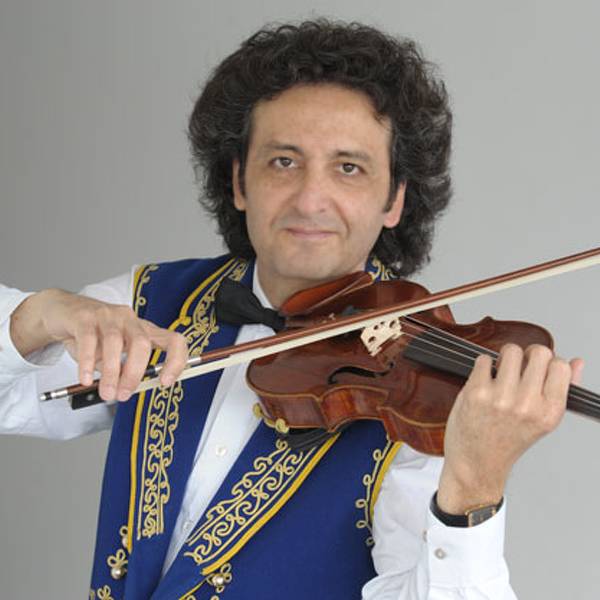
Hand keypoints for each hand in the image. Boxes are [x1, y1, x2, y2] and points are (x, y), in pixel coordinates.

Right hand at [11, 289, 187, 401]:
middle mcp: (130, 320)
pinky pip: (88, 340)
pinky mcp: (85, 316)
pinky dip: (88, 362)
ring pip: (115, 343)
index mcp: (144, 330)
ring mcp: (108, 315)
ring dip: (112, 372)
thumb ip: (121, 370)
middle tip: (124, 394)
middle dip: (134, 373)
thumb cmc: (92, 336)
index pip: (173, 340)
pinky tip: (86, 378)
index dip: (175, 360)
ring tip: (106, 392)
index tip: (165, 382)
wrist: (60, 312)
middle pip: (142, 344)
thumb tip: (126, 391)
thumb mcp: (112, 355)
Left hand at [437, 343, 583, 513]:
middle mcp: (527, 405)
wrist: (477, 463)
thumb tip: (578, 362)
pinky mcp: (476, 392)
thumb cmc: (509, 440)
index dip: (549, 362)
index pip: (561, 366)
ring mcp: (501, 398)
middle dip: (528, 354)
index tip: (538, 369)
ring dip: (505, 357)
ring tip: (501, 373)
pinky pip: (484, 359)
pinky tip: (484, 381)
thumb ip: (563, 389)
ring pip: (511, 350)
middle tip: (519, 366)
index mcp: (550, 412)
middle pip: (538, 352)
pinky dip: (483, 366)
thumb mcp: (543, 420)